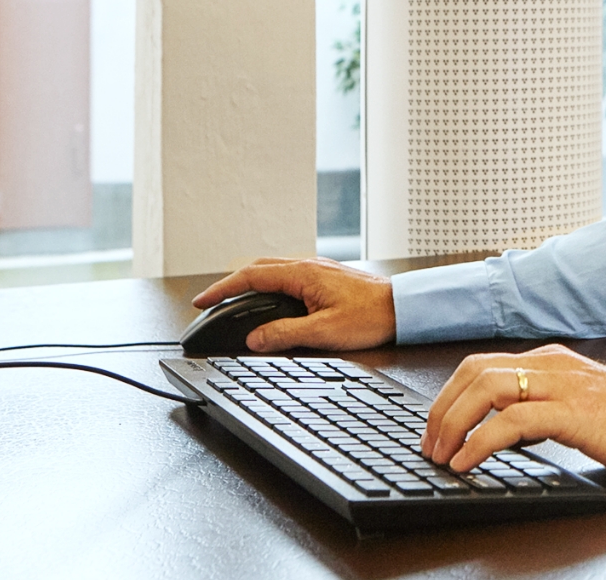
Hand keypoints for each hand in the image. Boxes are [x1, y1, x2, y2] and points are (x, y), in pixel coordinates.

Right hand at [191, 257, 395, 352]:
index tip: (202, 301)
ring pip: (272, 270)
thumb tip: (254, 339)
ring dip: (249, 282)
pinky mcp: (326, 278)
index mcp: (303, 274)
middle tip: (210, 302)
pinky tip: (269, 299)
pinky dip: (268, 284)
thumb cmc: (372, 316)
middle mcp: (308, 266)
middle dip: (230, 285)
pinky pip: (287, 275)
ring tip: (233, 301)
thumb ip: (285, 334)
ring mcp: (317, 270)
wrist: (404, 307)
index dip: (222, 289)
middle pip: (257, 269)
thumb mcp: (324, 332)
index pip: (250, 276)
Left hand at [420, 344, 605, 490]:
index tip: (435, 429)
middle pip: (475, 372)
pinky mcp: (575, 413)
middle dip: (441, 410)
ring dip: (452, 424)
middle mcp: (554, 366)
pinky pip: (512, 422)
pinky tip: (468, 462)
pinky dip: (479, 441)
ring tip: (442, 455)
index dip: (448, 396)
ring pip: (487, 388)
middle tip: (430, 446)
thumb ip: (542, 409)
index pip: (483, 365)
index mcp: (553, 362)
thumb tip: (500, 430)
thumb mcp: (578, 409)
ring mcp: (564, 386)